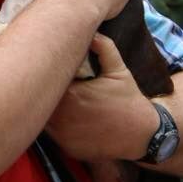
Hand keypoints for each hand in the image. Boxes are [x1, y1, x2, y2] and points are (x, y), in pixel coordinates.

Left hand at [45, 34, 158, 160]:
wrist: (142, 134)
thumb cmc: (129, 99)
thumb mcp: (118, 69)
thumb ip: (104, 47)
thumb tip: (92, 32)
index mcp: (72, 96)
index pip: (46, 83)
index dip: (46, 77)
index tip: (51, 71)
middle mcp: (64, 119)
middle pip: (40, 103)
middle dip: (42, 94)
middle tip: (47, 85)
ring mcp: (65, 136)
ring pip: (43, 120)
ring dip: (47, 111)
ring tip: (55, 102)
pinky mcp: (68, 149)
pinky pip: (52, 136)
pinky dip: (55, 128)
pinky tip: (65, 119)